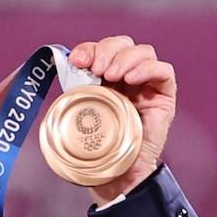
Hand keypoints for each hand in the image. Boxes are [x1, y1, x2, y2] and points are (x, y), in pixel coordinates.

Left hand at [67, 36, 176, 205]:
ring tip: (111, 76)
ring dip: (124, 58)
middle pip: (122, 44)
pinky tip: (131, 79)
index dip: (89, 48)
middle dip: (106, 50)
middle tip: (96, 69)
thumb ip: (72, 86)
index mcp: (104, 76)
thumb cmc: (94, 143)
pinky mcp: (164, 97)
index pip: (100, 49)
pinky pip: (163, 71)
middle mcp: (127, 76)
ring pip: (143, 52)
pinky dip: (147, 68)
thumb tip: (53, 61)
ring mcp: (147, 85)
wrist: (116, 173)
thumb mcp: (77, 110)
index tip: (76, 60)